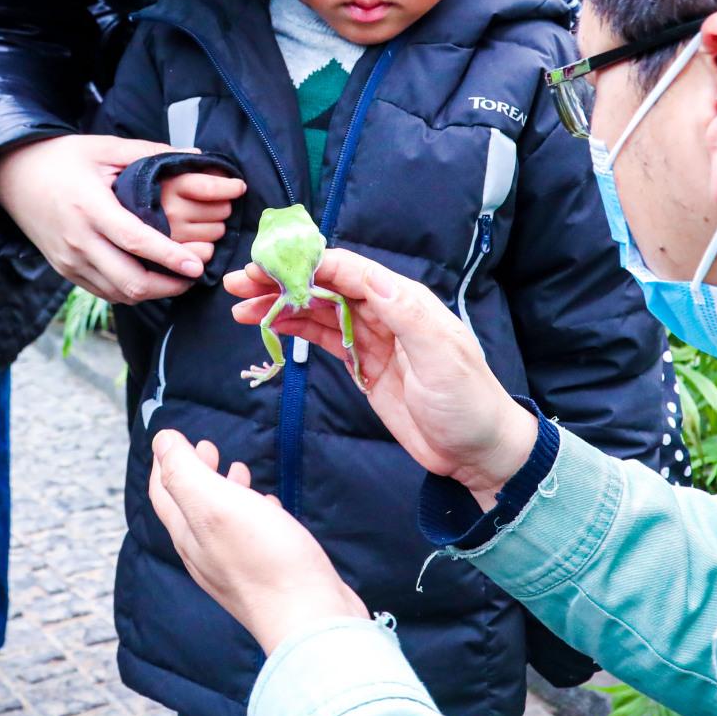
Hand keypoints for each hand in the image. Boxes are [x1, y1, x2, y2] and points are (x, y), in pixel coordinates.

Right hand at [0, 135, 241, 304]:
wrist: (13, 177)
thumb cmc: (62, 158)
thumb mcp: (104, 147)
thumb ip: (150, 152)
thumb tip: (197, 154)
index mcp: (90, 207)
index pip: (134, 240)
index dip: (168, 256)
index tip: (197, 265)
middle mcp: (78, 239)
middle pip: (129, 280)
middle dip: (168, 286)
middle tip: (195, 275)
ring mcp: (70, 260)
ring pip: (119, 293)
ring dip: (153, 292)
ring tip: (179, 279)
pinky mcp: (65, 271)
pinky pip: (105, 292)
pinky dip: (131, 291)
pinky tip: (151, 279)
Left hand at [148, 430, 366, 653]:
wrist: (310, 618)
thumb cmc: (264, 560)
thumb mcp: (216, 504)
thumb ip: (185, 471)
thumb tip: (161, 441)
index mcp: (189, 536)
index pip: (164, 492)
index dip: (164, 461)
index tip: (173, 437)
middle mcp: (206, 555)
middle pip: (191, 506)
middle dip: (195, 472)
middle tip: (208, 446)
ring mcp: (236, 568)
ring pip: (221, 521)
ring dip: (225, 490)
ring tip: (238, 469)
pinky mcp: (267, 575)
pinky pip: (251, 536)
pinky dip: (253, 512)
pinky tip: (268, 506)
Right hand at [226, 250, 537, 506]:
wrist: (477, 451)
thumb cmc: (467, 401)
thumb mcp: (441, 356)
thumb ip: (406, 314)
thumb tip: (370, 277)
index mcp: (406, 301)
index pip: (350, 270)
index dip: (308, 264)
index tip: (269, 266)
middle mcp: (387, 312)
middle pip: (326, 285)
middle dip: (282, 281)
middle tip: (241, 282)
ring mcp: (372, 338)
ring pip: (317, 310)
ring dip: (279, 304)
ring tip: (239, 304)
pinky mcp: (363, 365)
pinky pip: (322, 338)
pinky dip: (293, 329)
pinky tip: (266, 323)